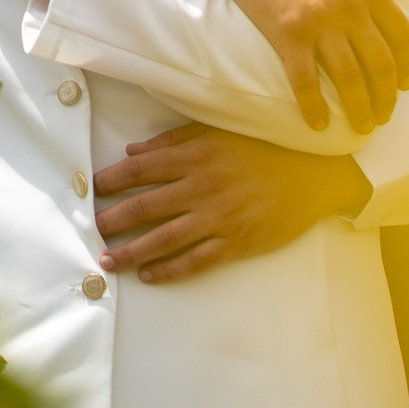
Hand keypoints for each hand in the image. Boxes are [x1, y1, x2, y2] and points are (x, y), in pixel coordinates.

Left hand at [93, 122, 371, 282]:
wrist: (317, 173)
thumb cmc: (268, 148)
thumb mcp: (223, 131)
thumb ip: (177, 138)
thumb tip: (133, 151)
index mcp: (199, 155)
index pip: (143, 169)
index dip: (113, 180)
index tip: (92, 188)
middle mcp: (204, 186)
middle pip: (145, 206)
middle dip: (113, 220)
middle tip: (91, 229)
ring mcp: (220, 217)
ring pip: (164, 239)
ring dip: (131, 252)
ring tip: (107, 261)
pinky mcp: (237, 241)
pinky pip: (195, 260)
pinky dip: (169, 270)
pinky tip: (149, 275)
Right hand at [178, 0, 408, 133]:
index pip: (400, 34)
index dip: (406, 64)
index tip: (405, 84)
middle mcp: (349, 8)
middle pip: (379, 63)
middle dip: (386, 96)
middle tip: (385, 115)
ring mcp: (318, 24)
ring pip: (348, 77)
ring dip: (359, 108)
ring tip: (364, 127)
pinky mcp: (288, 36)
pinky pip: (305, 80)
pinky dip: (314, 106)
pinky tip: (320, 124)